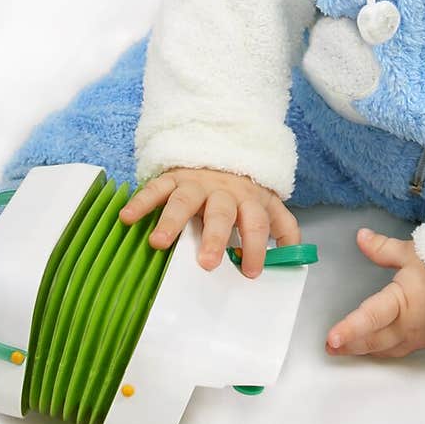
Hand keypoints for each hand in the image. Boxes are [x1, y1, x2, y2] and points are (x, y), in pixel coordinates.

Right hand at [119, 166, 298, 277]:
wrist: (221, 152)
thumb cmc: (243, 192)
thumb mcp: (268, 204)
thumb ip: (284, 229)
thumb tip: (297, 257)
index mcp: (249, 200)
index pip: (257, 223)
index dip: (256, 246)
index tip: (251, 272)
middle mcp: (223, 192)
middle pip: (221, 213)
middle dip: (214, 237)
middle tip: (207, 263)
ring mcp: (196, 184)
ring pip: (185, 200)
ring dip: (171, 221)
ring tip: (159, 243)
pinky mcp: (173, 178)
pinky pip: (156, 188)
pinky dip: (141, 202)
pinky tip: (127, 218)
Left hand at [326, 229, 424, 357]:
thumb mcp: (413, 252)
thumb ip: (382, 248)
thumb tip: (361, 237)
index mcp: (404, 303)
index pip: (371, 318)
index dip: (349, 329)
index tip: (331, 338)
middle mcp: (411, 327)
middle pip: (374, 341)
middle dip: (351, 344)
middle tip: (330, 345)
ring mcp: (422, 337)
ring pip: (388, 349)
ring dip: (367, 349)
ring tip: (347, 347)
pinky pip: (403, 349)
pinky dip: (386, 348)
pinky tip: (378, 344)